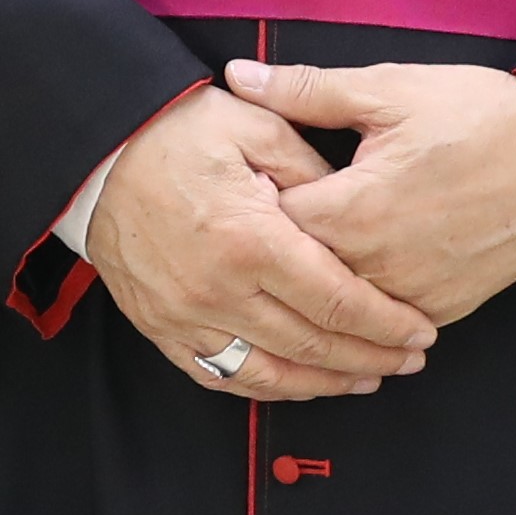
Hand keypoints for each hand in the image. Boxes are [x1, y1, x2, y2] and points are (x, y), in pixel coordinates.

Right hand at [83, 84, 438, 402]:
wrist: (95, 155)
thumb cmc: (176, 133)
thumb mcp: (255, 128)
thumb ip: (312, 171)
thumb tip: (354, 212)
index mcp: (250, 240)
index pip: (336, 301)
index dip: (385, 323)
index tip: (420, 331)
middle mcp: (219, 291)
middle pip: (312, 345)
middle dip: (371, 358)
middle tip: (410, 359)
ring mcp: (186, 317)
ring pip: (271, 373)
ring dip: (326, 382)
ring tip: (368, 377)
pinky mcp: (162, 329)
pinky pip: (221, 375)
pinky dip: (268, 386)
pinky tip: (301, 381)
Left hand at [223, 58, 515, 327]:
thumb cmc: (481, 116)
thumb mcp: (390, 89)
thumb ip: (305, 90)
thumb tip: (238, 76)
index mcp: (351, 211)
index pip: (267, 226)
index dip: (251, 204)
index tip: (248, 186)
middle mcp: (374, 267)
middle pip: (295, 273)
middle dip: (278, 247)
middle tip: (270, 218)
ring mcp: (410, 297)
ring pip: (338, 303)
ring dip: (320, 279)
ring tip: (316, 244)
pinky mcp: (442, 310)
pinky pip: (383, 319)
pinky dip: (365, 301)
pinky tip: (361, 272)